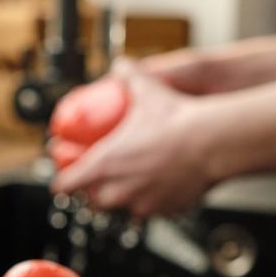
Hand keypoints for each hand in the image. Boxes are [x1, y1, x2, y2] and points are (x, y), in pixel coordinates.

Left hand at [50, 61, 214, 217]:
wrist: (213, 142)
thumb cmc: (177, 118)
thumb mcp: (148, 91)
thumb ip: (130, 75)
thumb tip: (121, 64)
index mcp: (103, 165)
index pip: (67, 184)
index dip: (61, 183)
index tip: (62, 179)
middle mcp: (117, 190)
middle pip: (92, 202)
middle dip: (92, 193)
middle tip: (96, 181)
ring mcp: (139, 203)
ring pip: (119, 209)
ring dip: (118, 201)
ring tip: (124, 186)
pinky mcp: (162, 211)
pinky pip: (147, 212)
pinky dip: (146, 203)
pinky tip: (152, 190)